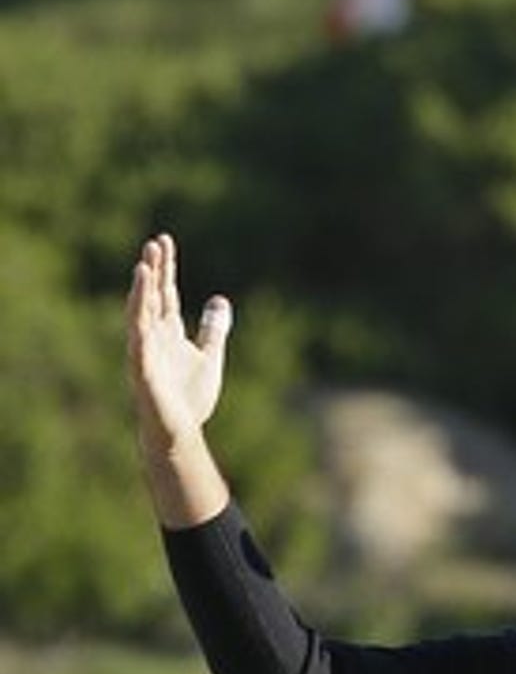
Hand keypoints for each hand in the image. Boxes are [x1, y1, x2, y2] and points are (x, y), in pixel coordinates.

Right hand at [126, 233, 231, 459]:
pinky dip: (139, 316)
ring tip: (145, 263)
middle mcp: (154, 337)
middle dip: (154, 270)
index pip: (166, 293)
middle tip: (156, 241)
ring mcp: (146, 351)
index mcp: (169, 333)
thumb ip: (213, 329)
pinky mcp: (143, 367)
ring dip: (143, 288)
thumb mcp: (209, 355)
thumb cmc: (190, 398)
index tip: (165, 241)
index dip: (166, 268)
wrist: (180, 432)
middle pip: (153, 296)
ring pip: (142, 312)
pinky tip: (140, 300)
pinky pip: (138, 337)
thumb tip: (219, 300)